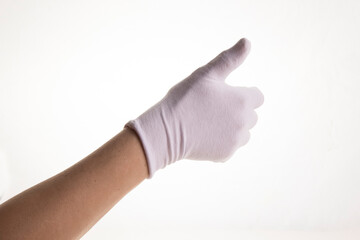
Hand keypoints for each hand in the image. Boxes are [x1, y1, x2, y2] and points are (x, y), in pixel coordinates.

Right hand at [126, 38, 263, 177]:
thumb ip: (230, 59)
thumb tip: (247, 42)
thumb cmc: (185, 98)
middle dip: (238, 111)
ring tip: (210, 123)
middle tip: (214, 109)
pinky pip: (231, 146)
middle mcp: (245, 122)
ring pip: (244, 133)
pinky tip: (205, 135)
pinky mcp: (226, 155)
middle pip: (252, 115)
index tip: (226, 95)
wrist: (167, 131)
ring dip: (233, 127)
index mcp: (243, 100)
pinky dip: (223, 141)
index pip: (258, 96)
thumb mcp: (207, 74)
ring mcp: (236, 140)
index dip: (243, 94)